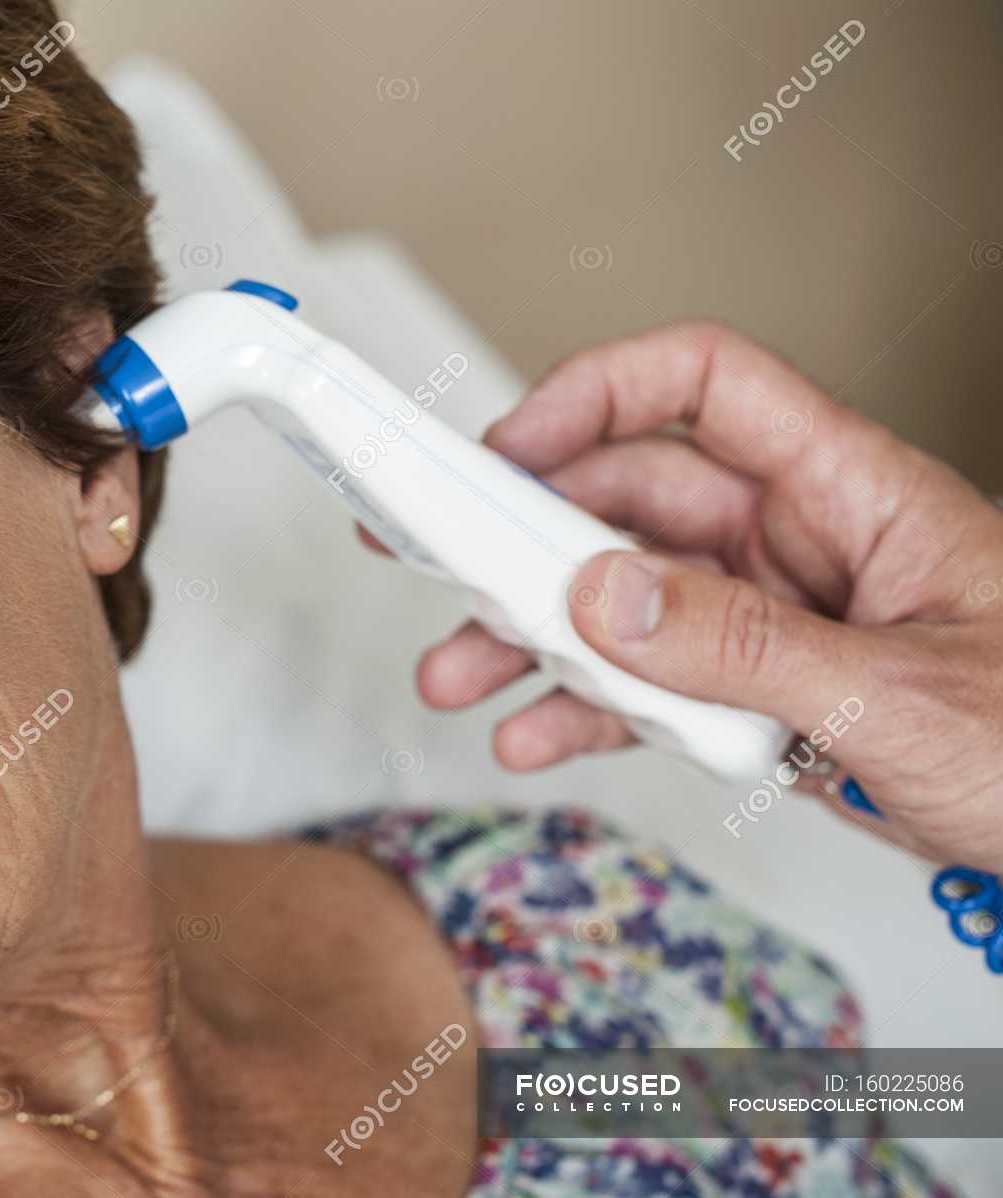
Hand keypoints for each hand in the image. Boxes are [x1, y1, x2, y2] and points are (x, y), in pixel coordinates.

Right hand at [398, 321, 1002, 873]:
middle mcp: (796, 543)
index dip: (597, 394)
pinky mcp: (757, 697)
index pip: (704, 387)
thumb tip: (603, 598)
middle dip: (524, 537)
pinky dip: (582, 711)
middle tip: (438, 566)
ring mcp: (770, 621)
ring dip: (531, 637)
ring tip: (457, 676)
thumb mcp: (899, 697)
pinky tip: (532, 736)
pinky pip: (648, 687)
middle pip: (630, 500)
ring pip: (622, 601)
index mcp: (849, 492)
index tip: (507, 447)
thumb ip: (743, 647)